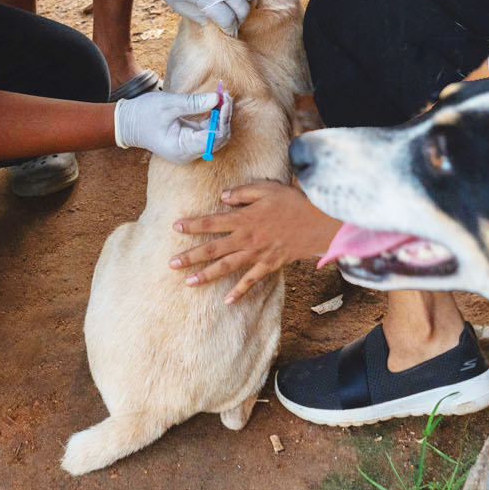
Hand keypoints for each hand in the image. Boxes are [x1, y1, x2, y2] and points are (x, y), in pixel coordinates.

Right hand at [114, 90, 232, 163]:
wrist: (127, 123)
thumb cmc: (144, 113)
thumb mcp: (168, 104)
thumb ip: (193, 103)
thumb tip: (217, 99)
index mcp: (182, 148)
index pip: (213, 138)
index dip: (222, 119)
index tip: (223, 99)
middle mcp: (188, 153)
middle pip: (218, 139)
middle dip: (224, 117)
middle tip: (225, 94)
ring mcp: (190, 149)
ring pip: (215, 135)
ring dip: (221, 116)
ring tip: (222, 95)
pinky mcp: (189, 142)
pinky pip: (208, 132)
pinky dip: (213, 118)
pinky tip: (216, 102)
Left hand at [134, 0, 254, 34]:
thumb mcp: (177, 5)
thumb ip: (197, 16)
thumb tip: (213, 24)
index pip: (228, 19)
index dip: (230, 30)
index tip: (228, 33)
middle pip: (242, 8)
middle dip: (239, 20)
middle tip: (232, 24)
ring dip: (245, 4)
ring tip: (237, 10)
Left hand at [170, 181, 341, 303]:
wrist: (317, 222)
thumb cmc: (291, 202)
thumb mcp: (266, 188)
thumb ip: (242, 192)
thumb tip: (221, 197)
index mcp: (244, 218)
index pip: (211, 222)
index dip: (192, 225)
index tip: (175, 227)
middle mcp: (246, 238)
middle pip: (213, 249)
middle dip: (191, 257)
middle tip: (171, 264)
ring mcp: (257, 254)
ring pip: (227, 267)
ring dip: (207, 275)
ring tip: (189, 283)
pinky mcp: (269, 265)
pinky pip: (251, 281)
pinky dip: (239, 291)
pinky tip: (226, 301)